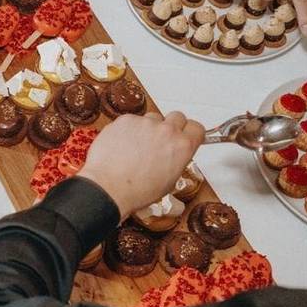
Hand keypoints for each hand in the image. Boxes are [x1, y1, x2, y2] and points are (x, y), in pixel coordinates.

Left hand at [80, 112, 204, 218]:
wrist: (109, 186)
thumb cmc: (137, 190)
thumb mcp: (170, 180)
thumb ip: (176, 159)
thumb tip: (174, 153)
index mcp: (182, 146)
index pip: (196, 128)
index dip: (190, 132)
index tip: (186, 134)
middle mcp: (166, 130)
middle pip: (177, 117)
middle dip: (171, 126)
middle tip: (161, 140)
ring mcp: (145, 123)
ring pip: (152, 118)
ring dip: (148, 128)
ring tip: (136, 147)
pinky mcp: (125, 120)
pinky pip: (131, 120)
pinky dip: (128, 129)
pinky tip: (122, 145)